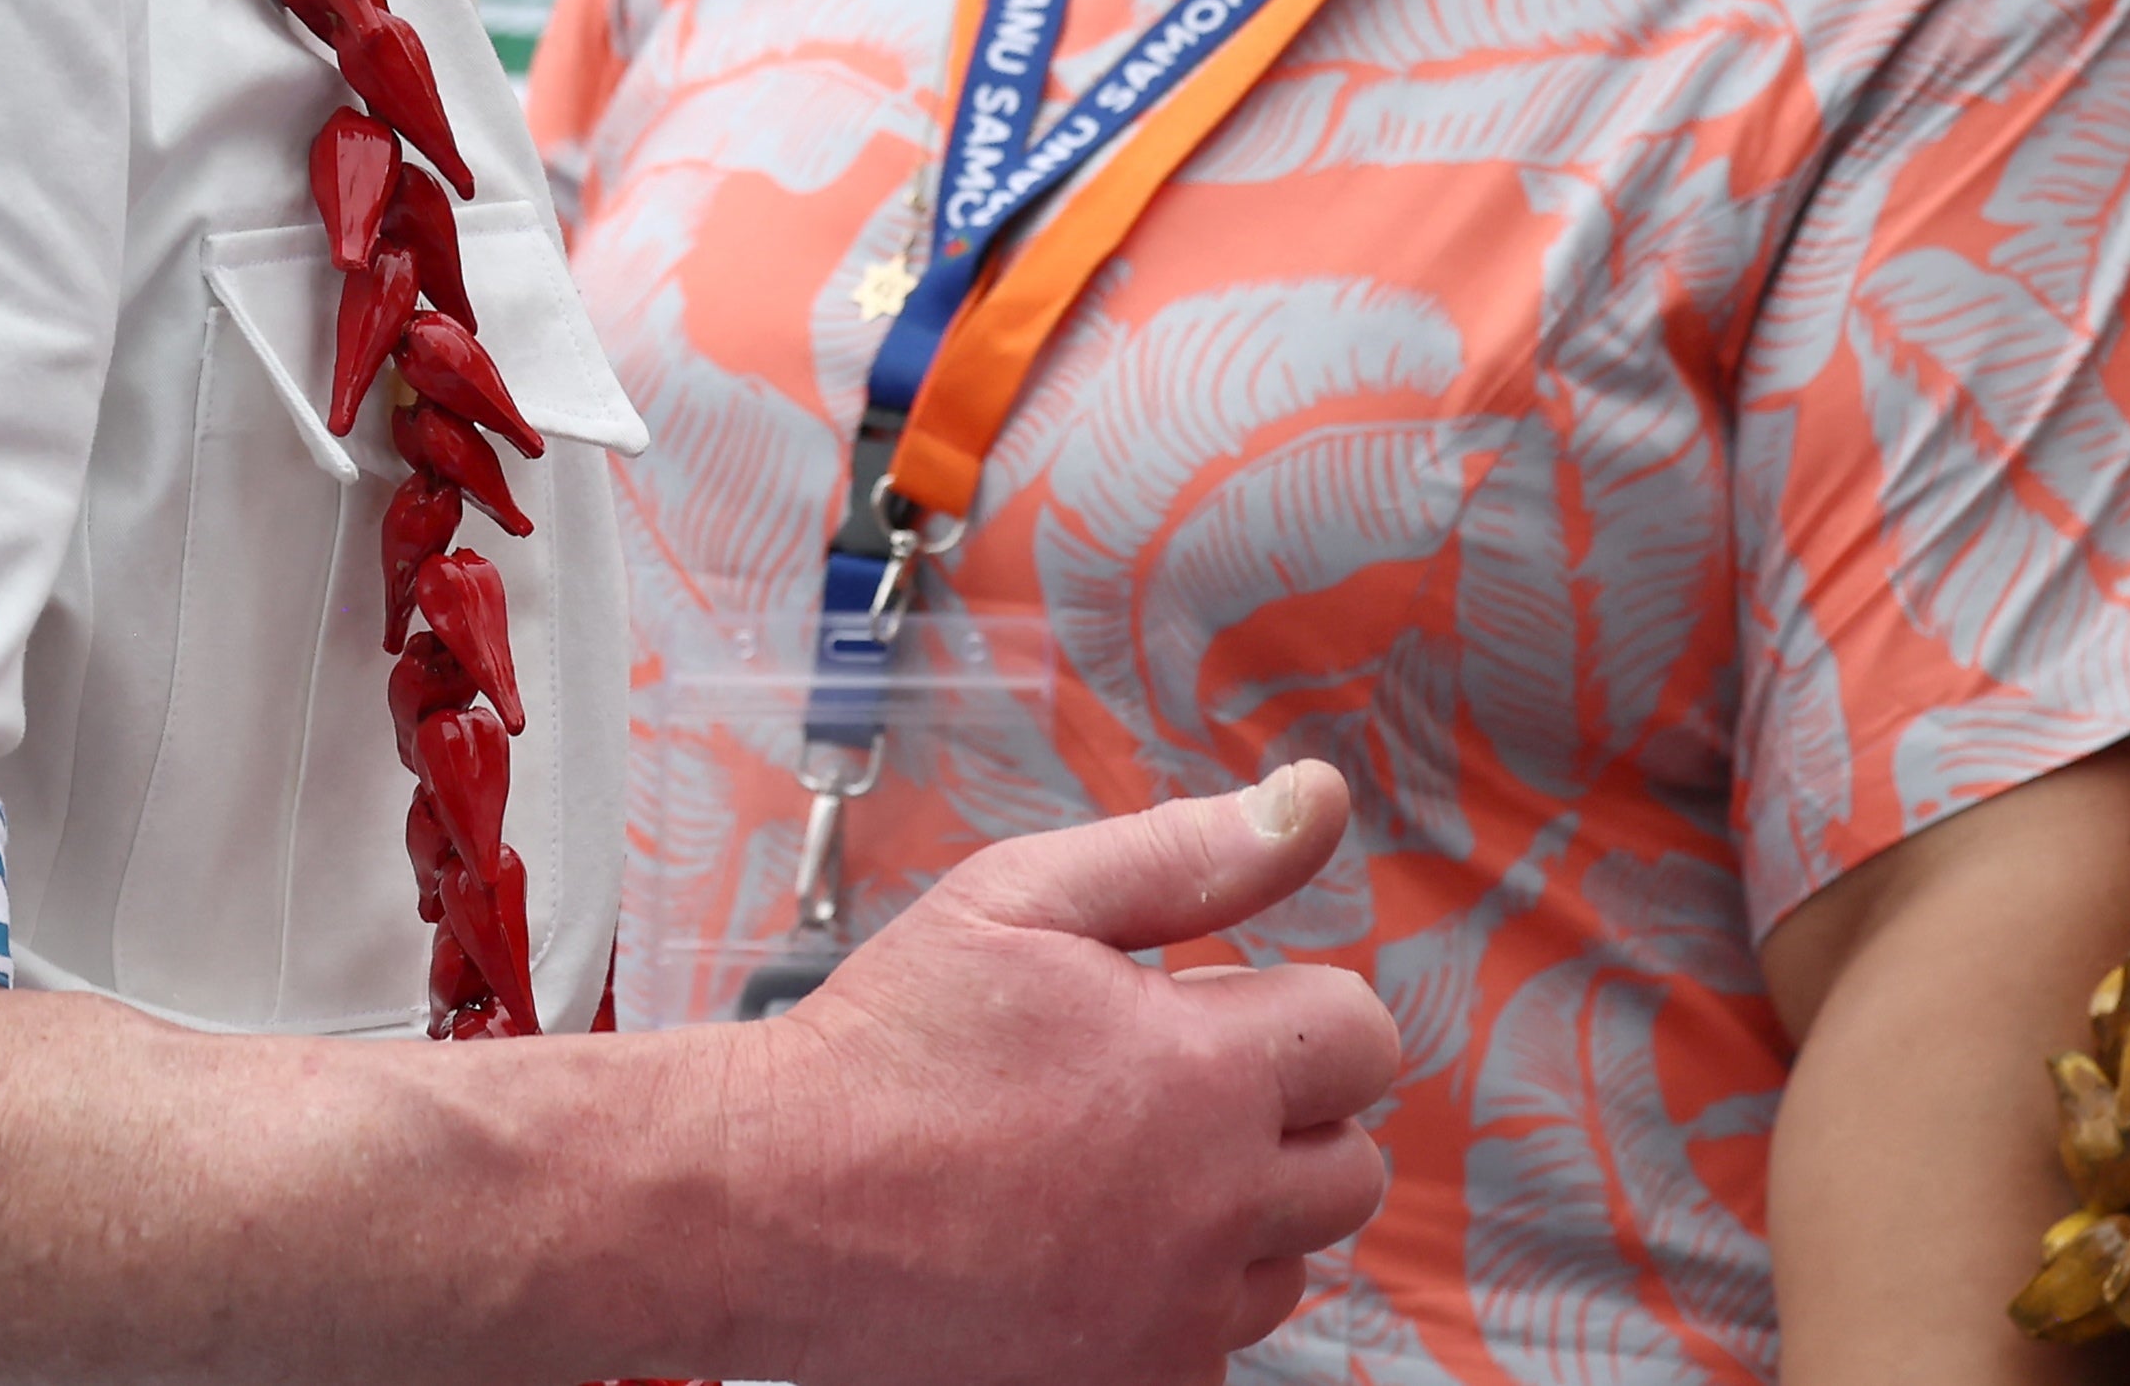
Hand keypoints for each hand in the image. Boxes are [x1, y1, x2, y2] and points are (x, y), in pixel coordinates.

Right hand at [727, 763, 1398, 1385]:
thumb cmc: (885, 1046)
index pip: (1363, 1037)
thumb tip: (1316, 799)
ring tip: (1104, 1172)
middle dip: (1281, 1118)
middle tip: (1156, 1094)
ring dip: (1231, 1218)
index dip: (1295, 1010)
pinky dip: (1170, 1303)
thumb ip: (1188, 853)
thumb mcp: (1021, 900)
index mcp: (1203, 1073)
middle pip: (1351, 1166)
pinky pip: (1213, 1345)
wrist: (766, 1204)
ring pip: (1287, 1264)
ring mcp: (1176, 1319)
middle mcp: (1213, 1210)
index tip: (1208, 1013)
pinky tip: (1076, 1251)